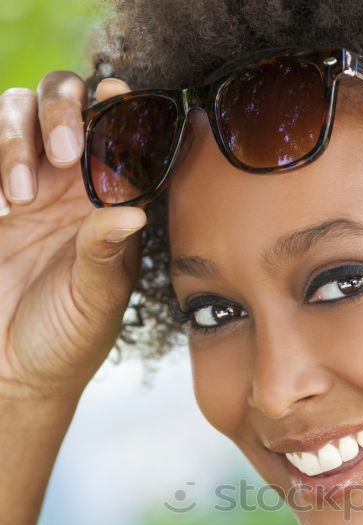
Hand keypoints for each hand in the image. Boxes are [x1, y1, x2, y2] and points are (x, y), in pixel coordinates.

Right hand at [0, 72, 147, 400]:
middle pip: (65, 102)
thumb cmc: (66, 339)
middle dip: (63, 110)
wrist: (11, 370)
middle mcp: (69, 183)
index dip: (123, 108)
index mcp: (111, 203)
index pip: (121, 135)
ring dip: (15, 137)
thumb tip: (134, 213)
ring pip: (16, 110)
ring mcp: (23, 183)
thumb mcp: (96, 300)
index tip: (117, 100)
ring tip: (17, 199)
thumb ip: (107, 252)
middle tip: (64, 155)